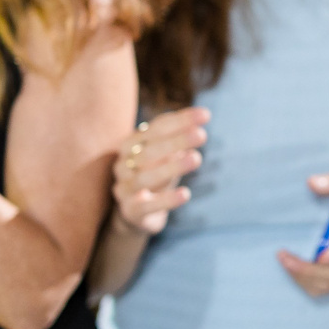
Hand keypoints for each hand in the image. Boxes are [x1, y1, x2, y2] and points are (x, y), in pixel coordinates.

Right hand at [111, 106, 209, 235]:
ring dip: (172, 167)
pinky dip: (166, 199)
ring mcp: (124, 188)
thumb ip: (178, 139)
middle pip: (149, 151)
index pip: (155, 128)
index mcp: (131, 145)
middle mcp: (123, 164)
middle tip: (202, 134)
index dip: (180, 121)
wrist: (136, 213)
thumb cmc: (155, 175)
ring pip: (145, 177)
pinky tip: (185, 194)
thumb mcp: (167, 156)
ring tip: (196, 158)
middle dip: (177, 141)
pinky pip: (146, 205)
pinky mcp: (130, 211)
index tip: (206, 115)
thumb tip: (201, 120)